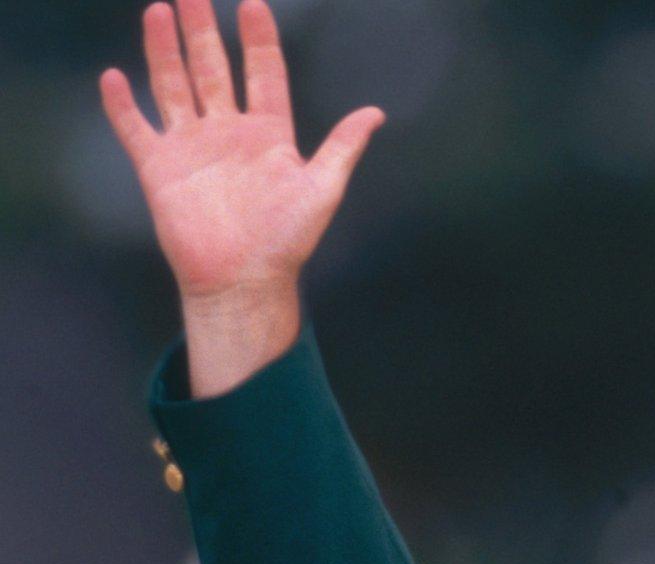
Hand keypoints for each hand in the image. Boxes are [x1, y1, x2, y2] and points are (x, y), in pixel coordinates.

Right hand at [101, 0, 382, 395]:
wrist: (244, 280)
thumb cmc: (287, 240)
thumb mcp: (323, 189)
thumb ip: (343, 148)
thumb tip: (376, 113)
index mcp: (268, 133)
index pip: (263, 72)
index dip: (258, 39)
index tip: (252, 2)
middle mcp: (228, 131)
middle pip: (212, 68)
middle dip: (203, 30)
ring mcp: (192, 146)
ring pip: (174, 86)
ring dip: (165, 50)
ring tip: (158, 11)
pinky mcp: (159, 168)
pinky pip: (136, 128)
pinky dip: (123, 104)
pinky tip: (114, 76)